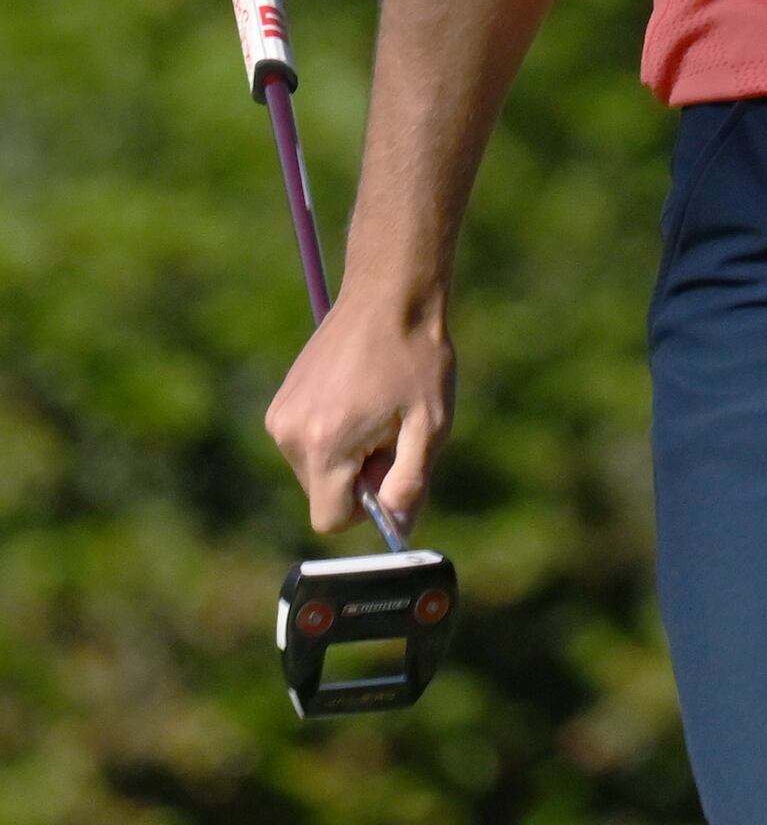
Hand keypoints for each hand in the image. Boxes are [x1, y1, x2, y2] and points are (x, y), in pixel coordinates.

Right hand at [264, 288, 452, 535]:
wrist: (389, 296)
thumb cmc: (417, 358)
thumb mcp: (429, 426)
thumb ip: (411, 483)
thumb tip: (399, 529)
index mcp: (324, 447)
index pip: (330, 519)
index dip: (367, 506)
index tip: (390, 468)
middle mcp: (290, 436)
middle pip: (324, 493)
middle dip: (358, 475)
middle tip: (391, 429)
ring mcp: (279, 417)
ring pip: (316, 468)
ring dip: (347, 452)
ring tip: (376, 406)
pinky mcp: (279, 403)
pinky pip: (307, 443)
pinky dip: (333, 433)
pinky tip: (359, 394)